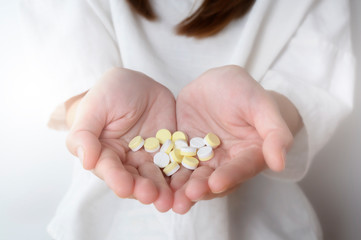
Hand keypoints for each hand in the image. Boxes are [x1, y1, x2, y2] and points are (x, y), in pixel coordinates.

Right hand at [66, 68, 175, 211]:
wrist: (138, 84)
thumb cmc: (109, 93)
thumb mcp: (94, 108)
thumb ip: (85, 134)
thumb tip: (85, 161)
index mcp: (105, 153)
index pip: (109, 169)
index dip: (116, 178)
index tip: (124, 187)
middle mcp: (127, 161)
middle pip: (134, 179)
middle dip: (142, 189)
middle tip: (152, 197)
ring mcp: (149, 158)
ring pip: (156, 177)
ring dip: (163, 190)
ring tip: (170, 199)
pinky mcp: (169, 152)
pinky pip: (177, 164)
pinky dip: (182, 176)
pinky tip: (188, 185)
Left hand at [171, 65, 294, 213]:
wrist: (217, 83)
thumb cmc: (244, 91)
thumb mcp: (260, 104)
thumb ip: (274, 131)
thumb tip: (280, 162)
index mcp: (249, 154)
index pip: (241, 168)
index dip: (229, 176)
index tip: (216, 183)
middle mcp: (226, 162)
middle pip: (214, 179)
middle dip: (200, 190)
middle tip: (186, 198)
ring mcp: (203, 158)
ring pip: (192, 177)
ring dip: (181, 190)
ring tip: (168, 200)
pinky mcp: (184, 152)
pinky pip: (174, 164)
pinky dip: (166, 174)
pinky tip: (154, 181)